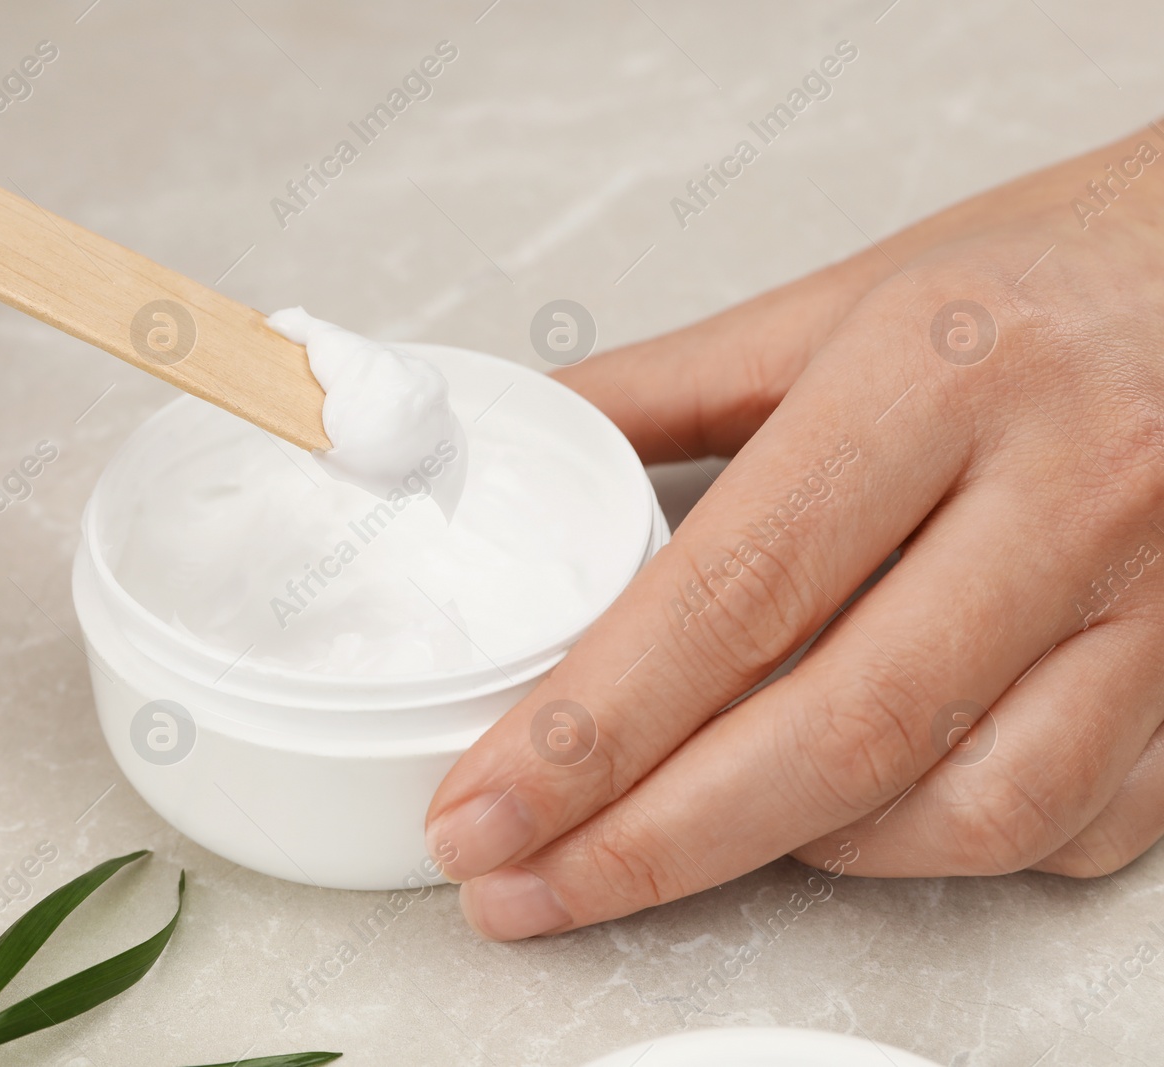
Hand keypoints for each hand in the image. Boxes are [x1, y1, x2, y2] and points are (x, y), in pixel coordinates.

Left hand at [426, 123, 1163, 938]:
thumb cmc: (1046, 270)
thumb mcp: (844, 296)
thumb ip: (671, 386)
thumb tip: (535, 449)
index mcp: (939, 371)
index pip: (734, 590)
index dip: (590, 729)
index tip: (486, 807)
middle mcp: (1064, 489)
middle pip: (837, 729)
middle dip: (652, 841)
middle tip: (523, 887)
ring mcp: (1161, 595)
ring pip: (969, 806)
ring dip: (799, 852)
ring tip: (680, 835)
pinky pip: (1077, 822)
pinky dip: (941, 846)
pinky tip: (853, 819)